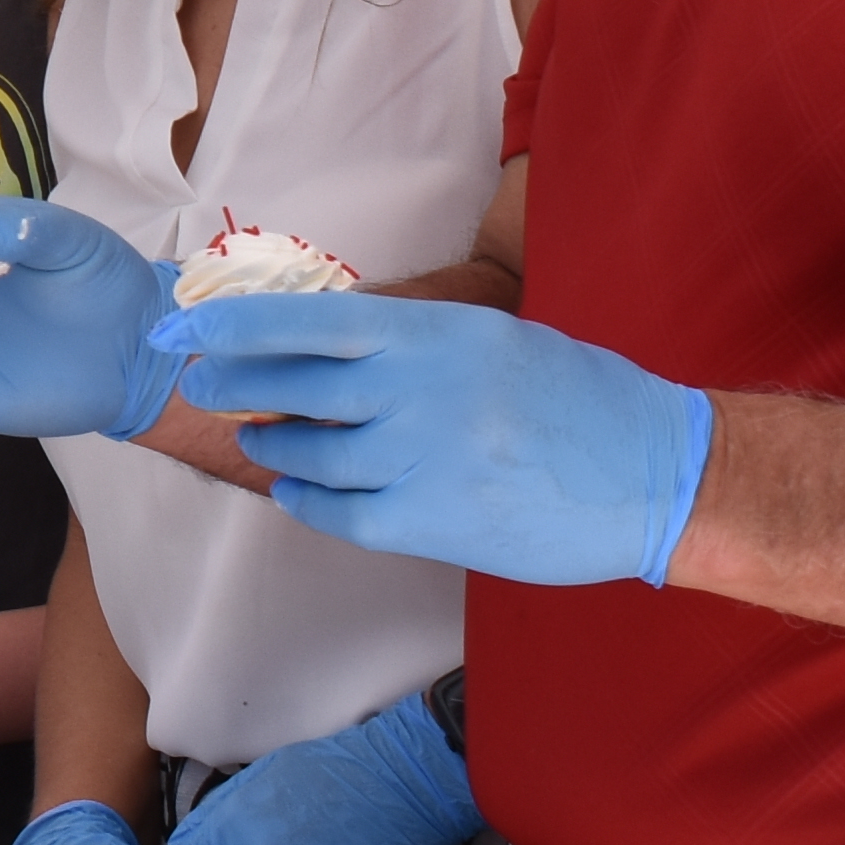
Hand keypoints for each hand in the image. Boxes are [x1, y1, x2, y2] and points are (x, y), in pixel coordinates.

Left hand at [161, 289, 717, 586]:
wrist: (657, 475)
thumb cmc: (577, 399)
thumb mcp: (493, 341)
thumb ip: (412, 342)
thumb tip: (325, 338)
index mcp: (437, 334)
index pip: (309, 320)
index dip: (237, 323)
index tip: (187, 325)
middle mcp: (421, 391)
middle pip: (294, 385)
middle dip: (233, 382)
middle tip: (196, 380)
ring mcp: (424, 461)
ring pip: (312, 451)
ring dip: (272, 442)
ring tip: (253, 434)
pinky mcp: (432, 524)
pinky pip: (341, 511)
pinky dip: (307, 498)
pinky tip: (294, 488)